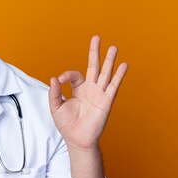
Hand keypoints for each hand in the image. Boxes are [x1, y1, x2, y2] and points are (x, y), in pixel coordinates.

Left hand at [49, 35, 126, 150]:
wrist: (78, 140)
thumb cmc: (67, 125)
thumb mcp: (56, 107)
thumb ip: (54, 93)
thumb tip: (53, 78)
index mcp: (78, 89)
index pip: (75, 75)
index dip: (67, 74)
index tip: (59, 80)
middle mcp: (90, 89)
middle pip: (94, 66)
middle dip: (95, 52)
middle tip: (97, 37)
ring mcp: (99, 94)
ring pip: (105, 73)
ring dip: (109, 60)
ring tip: (113, 47)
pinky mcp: (106, 101)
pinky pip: (113, 86)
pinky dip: (119, 76)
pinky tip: (124, 65)